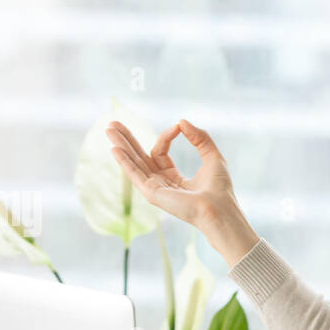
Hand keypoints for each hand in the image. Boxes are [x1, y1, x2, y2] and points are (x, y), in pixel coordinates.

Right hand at [105, 119, 240, 231]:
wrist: (220, 208)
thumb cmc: (219, 188)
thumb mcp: (212, 155)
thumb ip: (199, 137)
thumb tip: (181, 121)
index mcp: (172, 176)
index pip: (160, 151)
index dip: (167, 136)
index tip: (178, 126)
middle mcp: (160, 182)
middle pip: (139, 157)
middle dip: (126, 140)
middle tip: (113, 122)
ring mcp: (154, 188)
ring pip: (134, 163)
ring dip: (121, 145)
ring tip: (108, 129)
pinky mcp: (152, 193)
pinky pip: (135, 174)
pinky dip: (125, 161)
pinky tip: (115, 149)